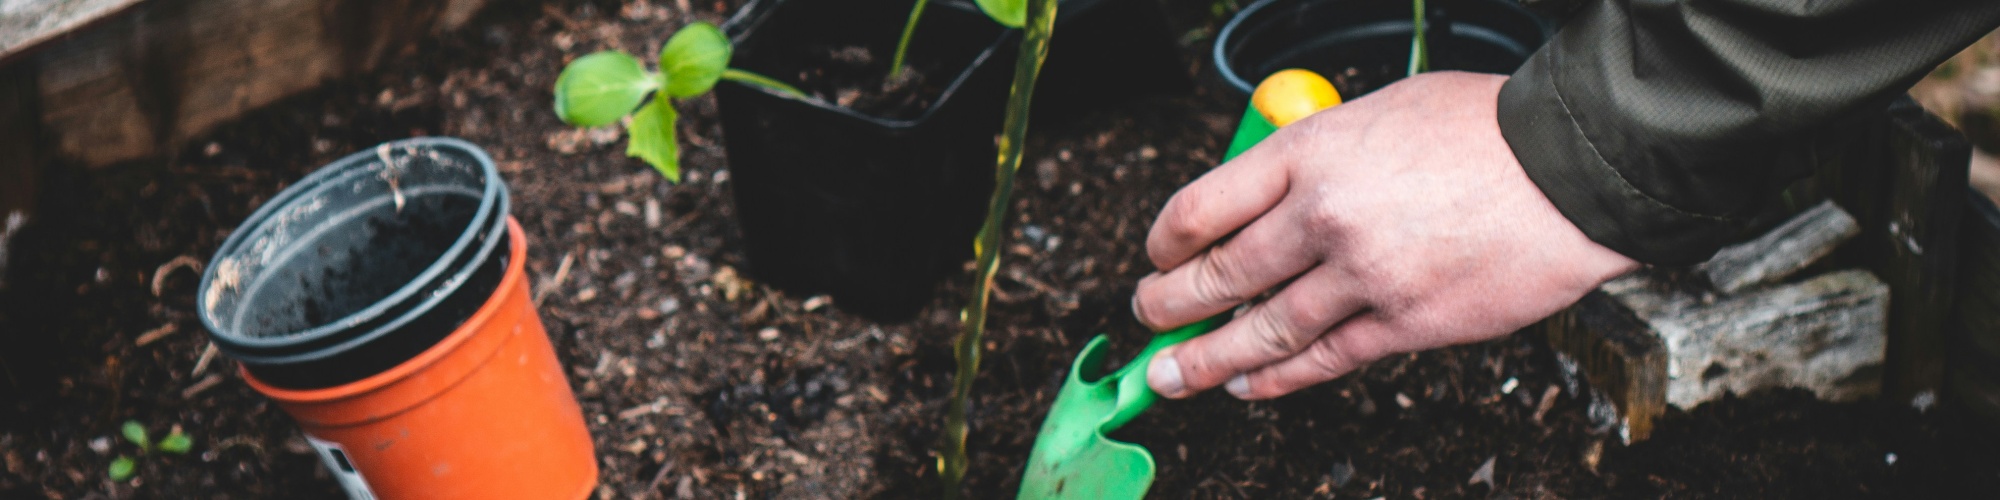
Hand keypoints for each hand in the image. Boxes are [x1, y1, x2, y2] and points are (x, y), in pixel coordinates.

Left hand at [1134, 72, 1638, 399]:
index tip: (1155, 255)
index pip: (1203, 205)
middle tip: (1146, 317)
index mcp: (1310, 152)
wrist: (1573, 168)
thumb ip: (1319, 153)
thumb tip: (1273, 191)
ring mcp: (1363, 276)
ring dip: (1206, 359)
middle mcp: (1324, 216)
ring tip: (1172, 374)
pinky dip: (1277, 379)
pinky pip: (1323, 361)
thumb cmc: (1486, 130)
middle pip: (1220, 274)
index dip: (1165, 240)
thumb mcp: (1379, 111)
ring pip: (1261, 331)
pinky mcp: (1405, 323)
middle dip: (1168, 304)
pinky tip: (1247, 386)